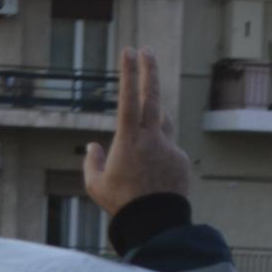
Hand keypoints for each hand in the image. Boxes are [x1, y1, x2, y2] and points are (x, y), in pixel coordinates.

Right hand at [84, 47, 189, 218]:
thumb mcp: (95, 184)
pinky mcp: (180, 158)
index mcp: (128, 139)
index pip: (128, 97)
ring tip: (139, 132)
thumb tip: (95, 146)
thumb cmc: (120, 203)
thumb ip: (92, 161)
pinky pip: (166, 147)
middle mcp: (152, 137)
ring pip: (161, 121)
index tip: (128, 51)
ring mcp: (169, 146)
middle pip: (153, 95)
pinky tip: (149, 175)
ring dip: (152, 117)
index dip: (129, 72)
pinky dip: (157, 153)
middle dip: (149, 70)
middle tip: (146, 50)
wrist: (155, 221)